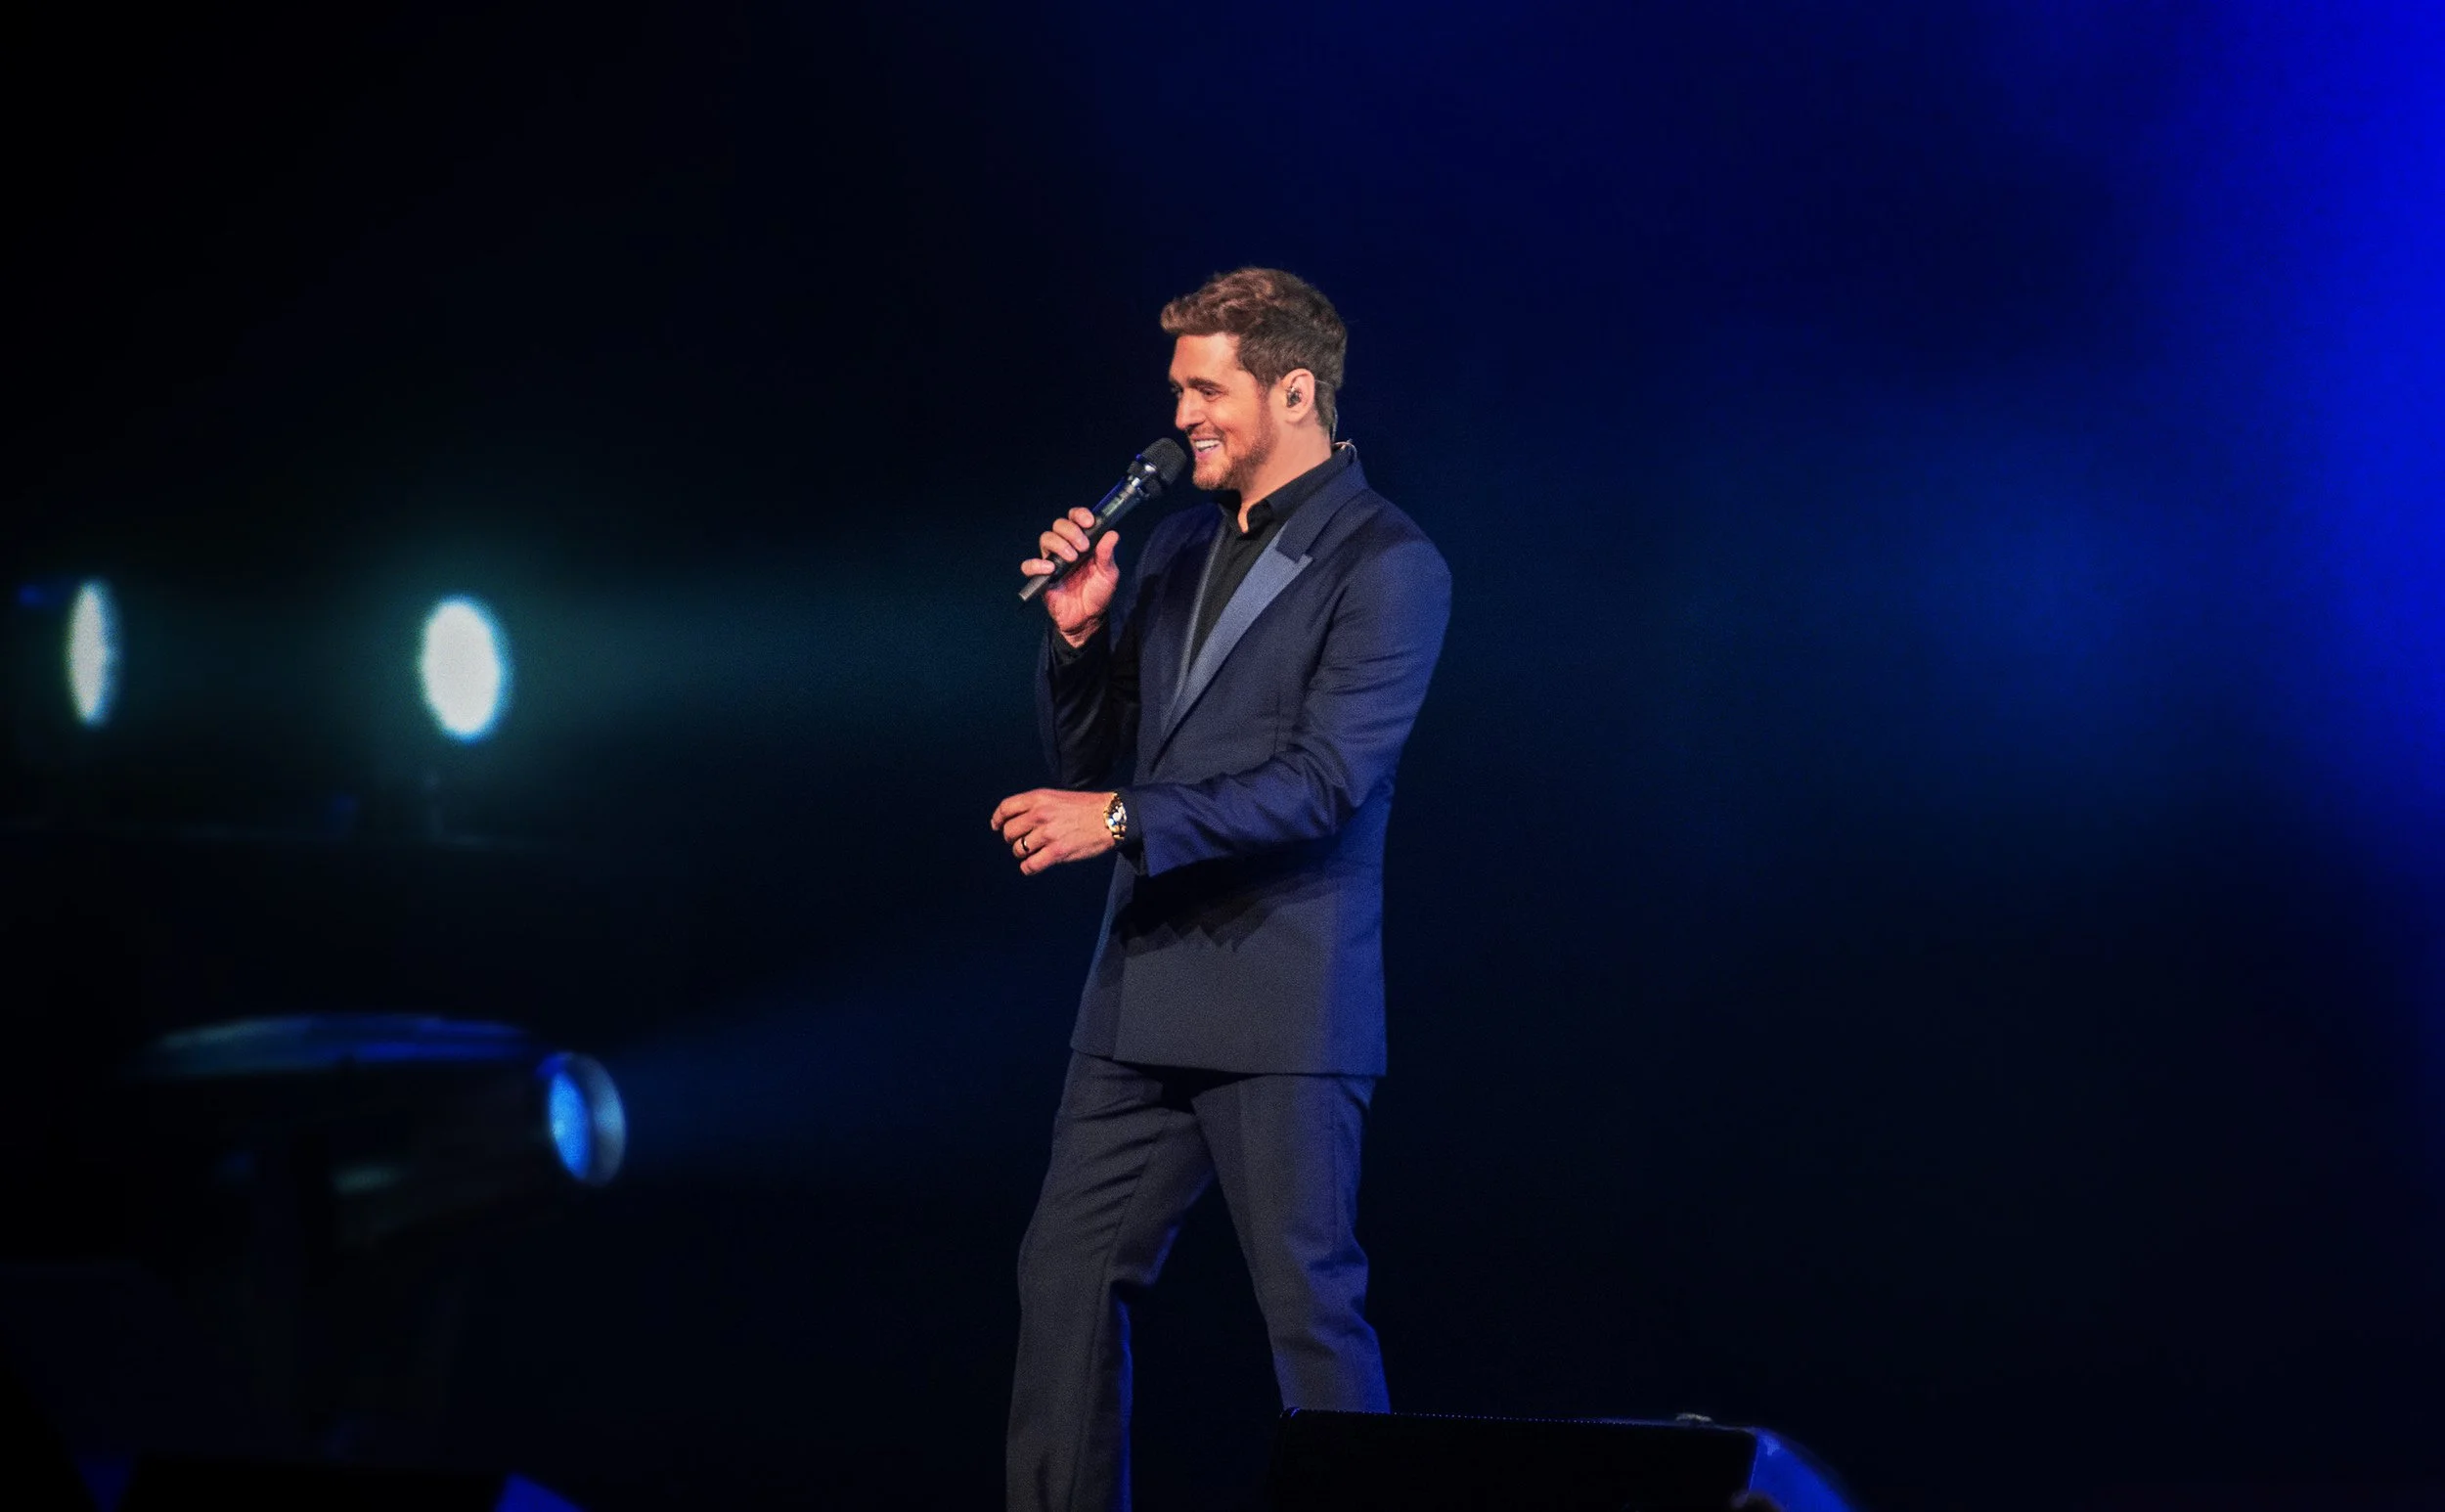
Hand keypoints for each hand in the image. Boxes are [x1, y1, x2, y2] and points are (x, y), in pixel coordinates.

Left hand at [991, 788, 1115, 875]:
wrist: (1111, 816)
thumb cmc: (1086, 807)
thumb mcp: (1057, 797)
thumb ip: (1037, 806)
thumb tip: (1018, 820)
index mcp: (1039, 798)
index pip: (1006, 808)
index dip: (998, 819)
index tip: (996, 826)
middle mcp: (1040, 814)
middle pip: (1009, 831)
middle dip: (1011, 839)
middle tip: (1020, 842)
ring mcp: (1048, 834)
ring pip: (1019, 849)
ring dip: (1022, 853)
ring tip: (1032, 853)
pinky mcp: (1057, 852)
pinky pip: (1031, 865)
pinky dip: (1028, 868)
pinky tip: (1033, 865)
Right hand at [1020, 507, 1120, 645]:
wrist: (1088, 618)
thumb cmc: (1098, 593)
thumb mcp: (1108, 574)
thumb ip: (1107, 555)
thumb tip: (1112, 534)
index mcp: (1082, 542)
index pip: (1075, 519)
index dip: (1079, 515)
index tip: (1088, 522)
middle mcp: (1065, 547)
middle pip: (1059, 525)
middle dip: (1071, 531)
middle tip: (1083, 547)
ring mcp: (1052, 561)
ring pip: (1046, 539)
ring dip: (1059, 544)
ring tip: (1072, 559)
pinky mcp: (1041, 577)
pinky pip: (1029, 566)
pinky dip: (1036, 564)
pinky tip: (1050, 569)